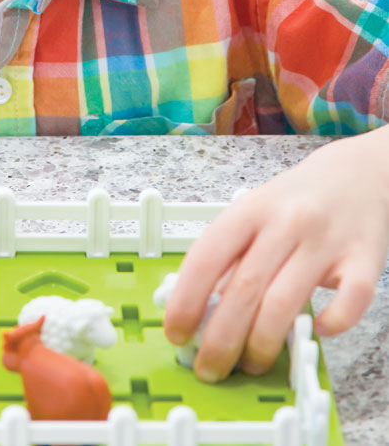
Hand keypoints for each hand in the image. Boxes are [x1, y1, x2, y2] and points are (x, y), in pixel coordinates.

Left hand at [163, 126, 388, 381]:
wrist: (359, 173)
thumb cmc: (295, 200)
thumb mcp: (251, 213)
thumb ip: (228, 253)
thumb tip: (198, 302)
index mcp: (248, 210)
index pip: (205, 258)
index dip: (186, 300)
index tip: (176, 332)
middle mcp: (284, 223)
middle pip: (243, 289)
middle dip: (220, 338)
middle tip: (210, 367)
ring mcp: (325, 241)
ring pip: (285, 303)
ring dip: (263, 343)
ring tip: (251, 364)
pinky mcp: (365, 259)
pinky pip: (349, 302)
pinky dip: (331, 324)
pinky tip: (315, 332)